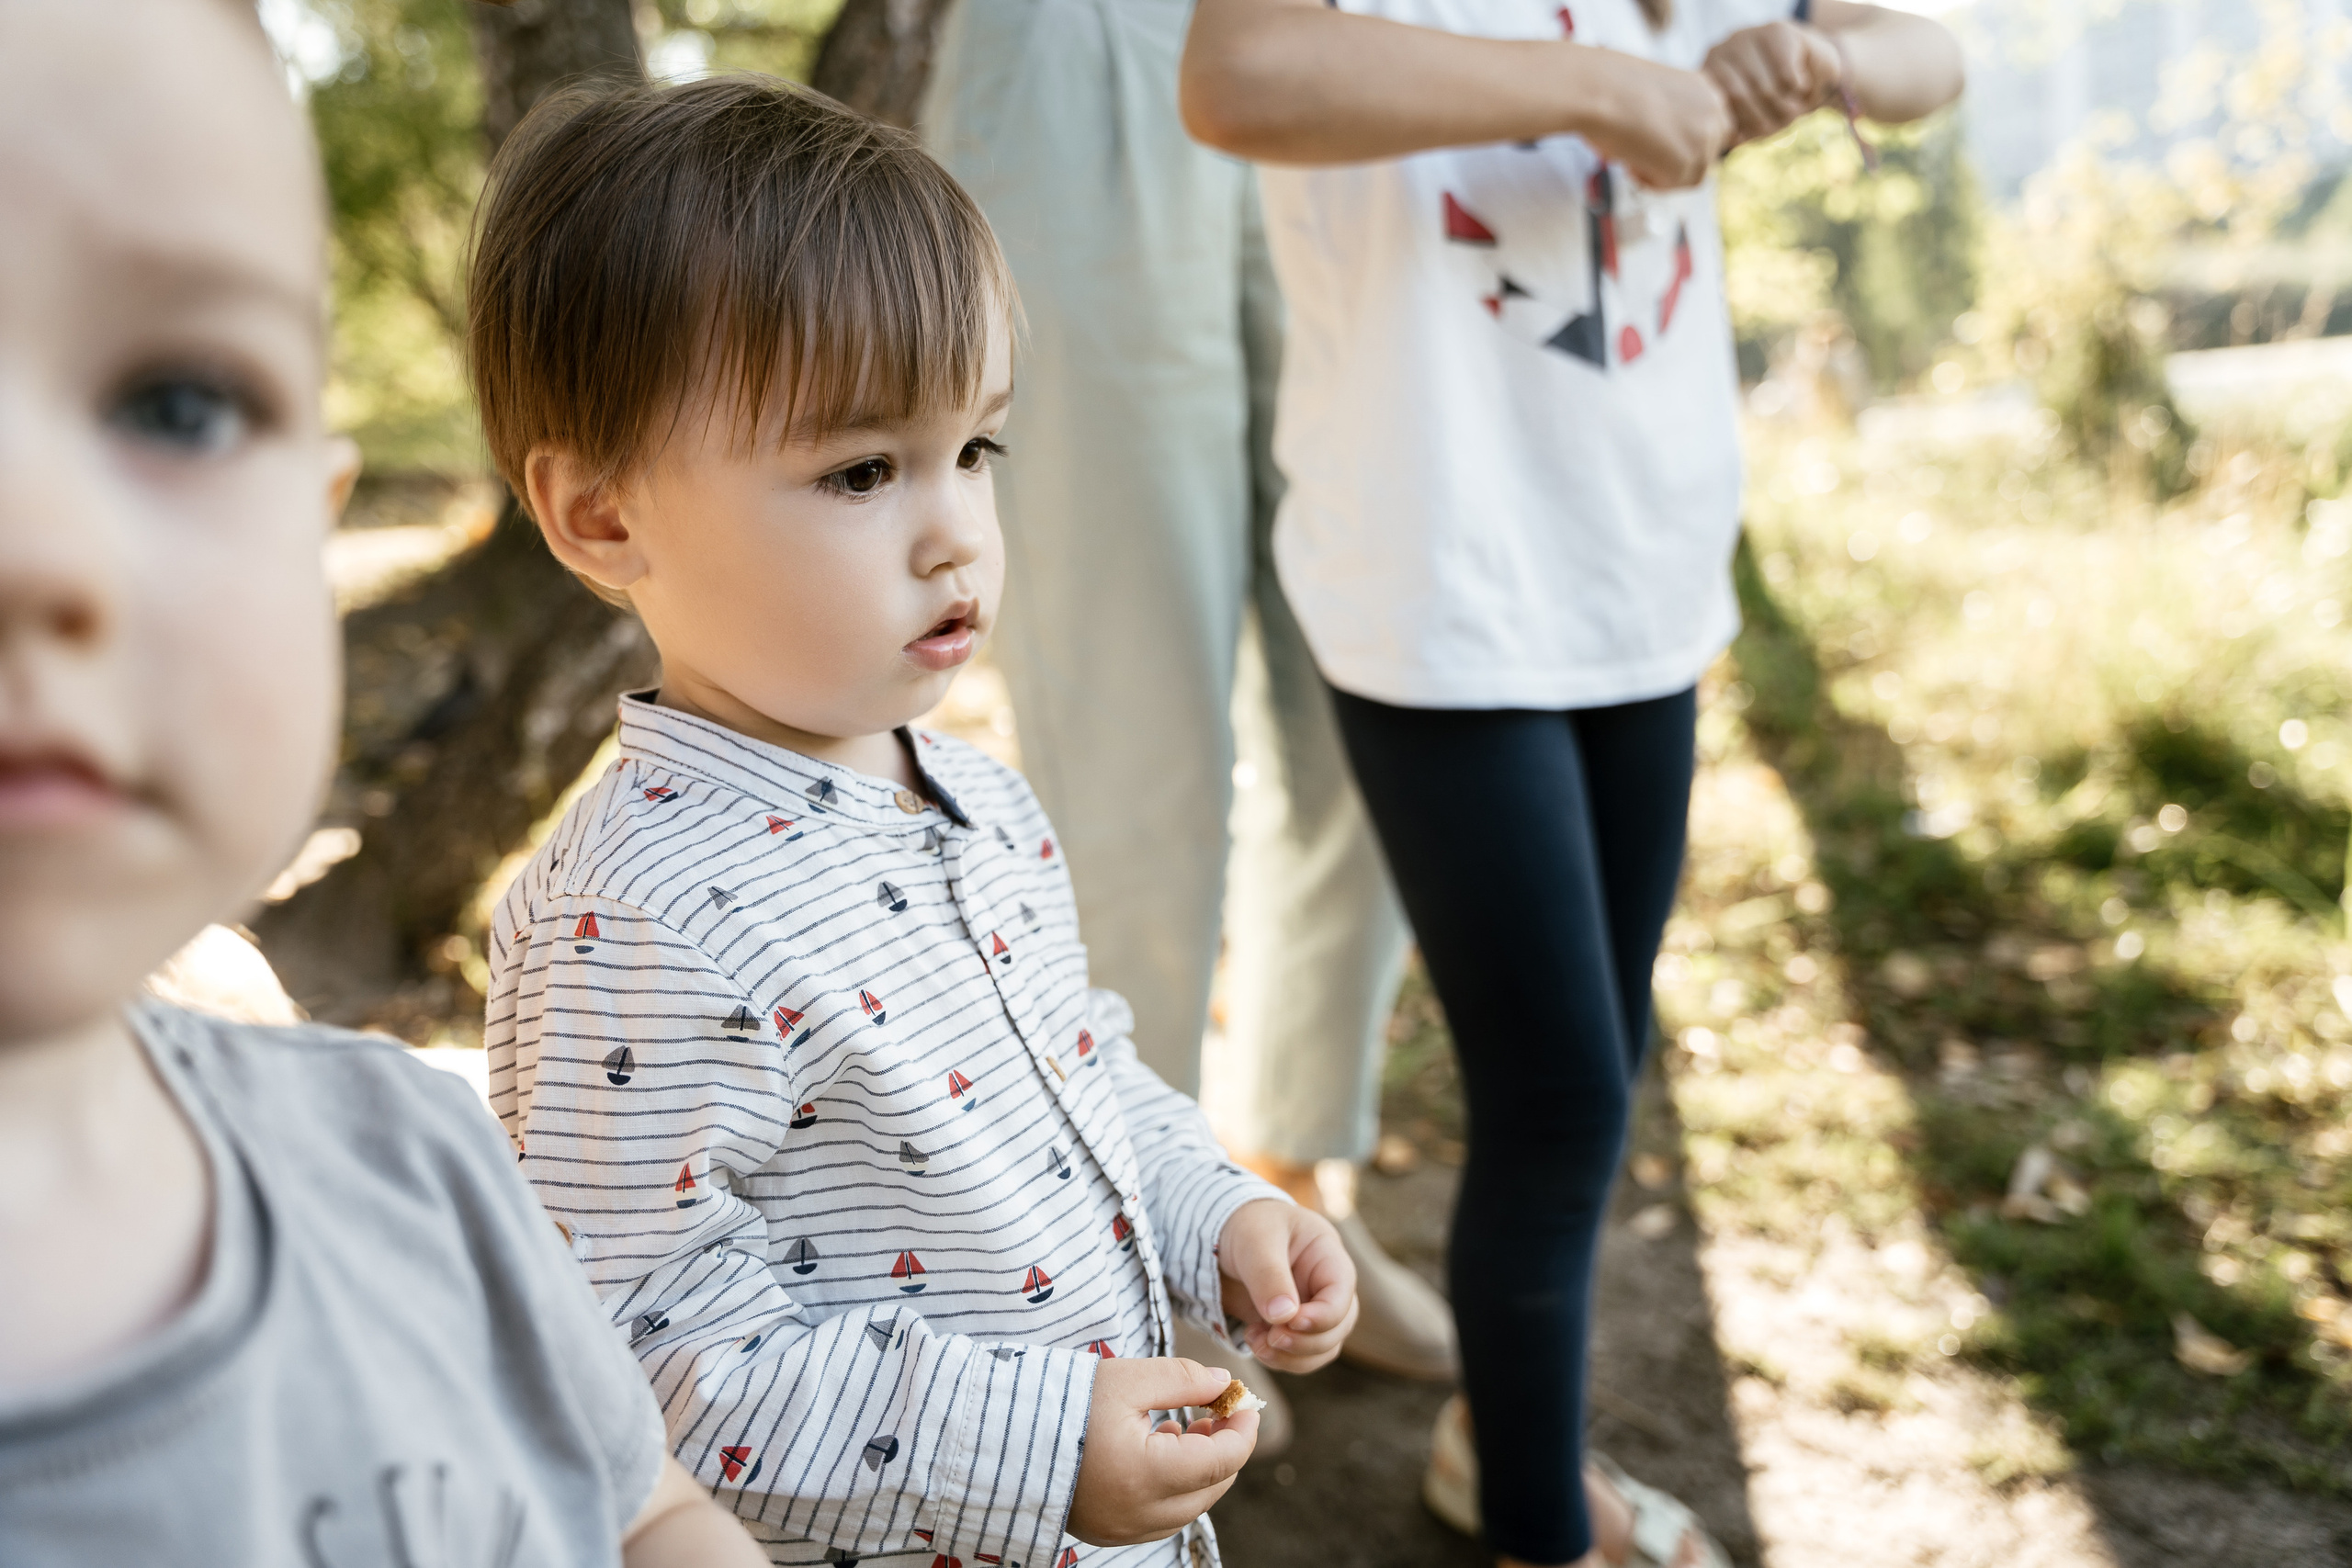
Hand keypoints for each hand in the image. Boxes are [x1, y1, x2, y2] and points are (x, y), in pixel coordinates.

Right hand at [1067, 1357, 1257, 1545]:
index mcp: (1147, 1476)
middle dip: (1225, 1449)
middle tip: (1218, 1410)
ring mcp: (1121, 1528)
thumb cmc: (1059, 1403)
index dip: (1244, 1429)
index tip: (1246, 1401)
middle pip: (1210, 1489)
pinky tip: (1158, 1450)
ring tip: (1187, 1427)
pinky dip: (1173, 1488)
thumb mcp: (1126, 1379)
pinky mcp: (1106, 1530)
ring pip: (1188, 1507)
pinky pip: (1159, 1517)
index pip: (1223, 1461)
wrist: (997, 1435)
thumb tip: (1224, 1382)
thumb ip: (1182, 1379)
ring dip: (1200, 1470)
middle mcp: (1139, 1515)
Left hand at [1217, 1198, 1356, 1372]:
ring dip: (1292, 1357)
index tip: (1291, 1322)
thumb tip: (1284, 1317)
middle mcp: (1325, 1287)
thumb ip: (1269, 1275)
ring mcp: (1310, 1310)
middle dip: (1306, 1342)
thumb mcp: (1255, 1240)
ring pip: (1321, 1349)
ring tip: (1257, 1343)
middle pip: (1338, 1328)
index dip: (1323, 1316)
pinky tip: (1254, 1341)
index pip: (1342, 1295)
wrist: (1221, 1235)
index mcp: (1327, 1256)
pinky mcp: (1290, 1328)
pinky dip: (1279, 1359)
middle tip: (1272, 1338)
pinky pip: (1297, 1356)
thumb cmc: (1247, 1225)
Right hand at [1582, 52, 1732, 190]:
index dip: (1684, 142)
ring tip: (1632, 157)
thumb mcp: (1652, 94)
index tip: (1661, 147)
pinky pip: (1672, 185)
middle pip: (1707, 153)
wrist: (1599, 90)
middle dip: (1677, 161)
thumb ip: (1670, 117)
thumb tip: (1659, 146)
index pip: (1710, 128)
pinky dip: (1650, 181)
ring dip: (1662, 172)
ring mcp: (1705, 137)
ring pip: (1692, 173)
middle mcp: (1713, 110)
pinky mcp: (1688, 161)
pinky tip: (1631, 162)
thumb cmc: (1611, 87)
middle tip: (1644, 157)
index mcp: (1704, 88)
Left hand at [1703, 20, 1842, 147]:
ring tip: (1796, 108)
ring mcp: (1745, 37)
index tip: (1763, 133)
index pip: (1720, 111)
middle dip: (1767, 119)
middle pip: (1740, 97)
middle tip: (1786, 122)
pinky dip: (1799, 90)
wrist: (1815, 72)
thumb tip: (1734, 140)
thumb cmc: (1778, 102)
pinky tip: (1801, 85)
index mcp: (1707, 77)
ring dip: (1787, 108)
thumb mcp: (1754, 122)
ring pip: (1764, 88)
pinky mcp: (1776, 31)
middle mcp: (1720, 52)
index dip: (1745, 129)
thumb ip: (1738, 130)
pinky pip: (1787, 76)